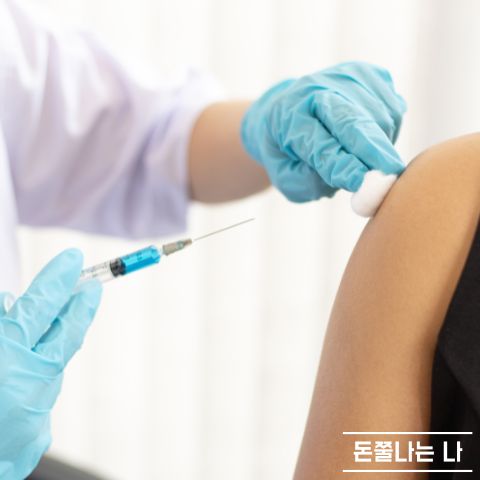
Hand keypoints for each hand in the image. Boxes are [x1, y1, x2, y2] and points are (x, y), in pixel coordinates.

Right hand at [0, 249, 101, 479]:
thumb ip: (0, 329)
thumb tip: (10, 305)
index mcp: (5, 355)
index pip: (41, 306)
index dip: (58, 279)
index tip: (74, 258)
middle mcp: (29, 383)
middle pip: (66, 333)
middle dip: (80, 306)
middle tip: (92, 285)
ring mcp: (36, 411)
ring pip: (51, 368)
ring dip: (48, 348)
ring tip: (45, 333)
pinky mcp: (34, 437)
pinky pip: (37, 398)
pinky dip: (30, 385)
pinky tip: (14, 385)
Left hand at [241, 61, 405, 201]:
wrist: (285, 112)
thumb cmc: (286, 154)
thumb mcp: (284, 176)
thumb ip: (308, 183)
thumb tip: (352, 179)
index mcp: (287, 117)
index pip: (319, 144)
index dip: (342, 164)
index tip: (361, 183)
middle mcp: (314, 90)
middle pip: (350, 121)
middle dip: (373, 149)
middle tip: (392, 174)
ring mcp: (342, 77)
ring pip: (378, 117)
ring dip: (380, 147)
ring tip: (363, 158)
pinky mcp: (368, 73)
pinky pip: (392, 108)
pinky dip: (389, 132)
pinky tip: (370, 137)